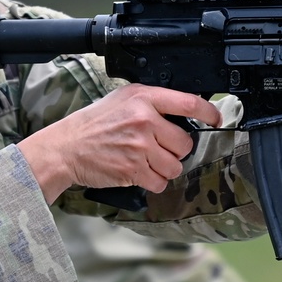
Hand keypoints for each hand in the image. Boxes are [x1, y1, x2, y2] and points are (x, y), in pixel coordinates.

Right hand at [17, 84, 221, 203]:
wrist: (66, 147)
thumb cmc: (92, 124)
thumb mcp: (120, 99)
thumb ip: (149, 103)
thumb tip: (180, 112)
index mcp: (142, 98)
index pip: (188, 102)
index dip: (208, 112)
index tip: (215, 118)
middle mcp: (144, 120)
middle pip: (185, 142)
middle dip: (175, 149)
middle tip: (158, 148)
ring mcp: (140, 146)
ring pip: (175, 166)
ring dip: (165, 168)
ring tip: (146, 161)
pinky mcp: (133, 169)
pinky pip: (161, 182)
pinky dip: (154, 182)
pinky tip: (140, 172)